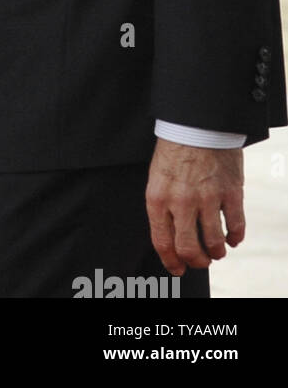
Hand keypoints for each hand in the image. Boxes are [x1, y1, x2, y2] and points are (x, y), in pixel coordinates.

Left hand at [146, 138, 243, 274]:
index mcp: (158, 197)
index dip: (171, 261)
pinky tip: (232, 238)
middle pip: (189, 249)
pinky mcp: (231, 192)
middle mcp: (182, 201)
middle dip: (196, 261)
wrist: (196, 123)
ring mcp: (208, 198)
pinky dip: (235, 238)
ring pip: (214, 243)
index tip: (177, 269)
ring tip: (216, 250)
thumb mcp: (157, 178)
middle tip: (200, 261)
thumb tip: (172, 237)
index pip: (163, 242)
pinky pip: (236, 226)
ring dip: (216, 252)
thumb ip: (164, 206)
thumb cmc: (174, 150)